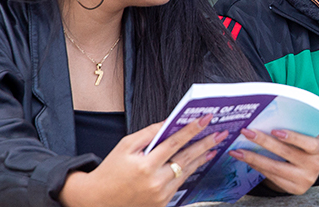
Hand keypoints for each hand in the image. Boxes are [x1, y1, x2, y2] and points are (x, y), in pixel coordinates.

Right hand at [60, 114, 224, 206]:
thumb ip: (148, 134)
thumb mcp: (125, 146)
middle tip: (220, 134)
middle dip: (205, 143)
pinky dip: (189, 171)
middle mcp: (155, 181)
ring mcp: (161, 194)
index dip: (192, 130)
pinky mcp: (162, 202)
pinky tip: (197, 162)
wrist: (98, 199)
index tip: (205, 119)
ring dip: (201, 157)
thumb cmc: (110, 171)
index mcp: (145, 165)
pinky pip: (179, 183)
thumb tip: (168, 123)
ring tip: (213, 146)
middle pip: (187, 158)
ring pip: (186, 172)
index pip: (174, 143)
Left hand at [228, 128, 318, 194]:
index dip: (292, 137)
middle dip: (263, 142)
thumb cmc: (306, 147)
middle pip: (285, 153)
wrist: (310, 171)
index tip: (274, 130)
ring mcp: (303, 179)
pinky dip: (257, 167)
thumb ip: (306, 123)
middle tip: (246, 132)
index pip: (307, 143)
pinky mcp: (293, 188)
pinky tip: (246, 160)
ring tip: (237, 150)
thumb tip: (295, 103)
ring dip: (253, 158)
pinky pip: (271, 176)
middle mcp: (313, 166)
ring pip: (275, 167)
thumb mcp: (311, 135)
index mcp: (317, 149)